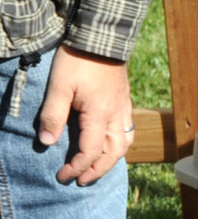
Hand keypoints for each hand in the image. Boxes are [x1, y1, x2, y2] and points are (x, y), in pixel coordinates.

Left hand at [38, 46, 133, 186]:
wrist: (100, 37)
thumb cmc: (77, 61)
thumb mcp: (58, 87)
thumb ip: (53, 115)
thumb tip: (47, 142)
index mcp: (99, 114)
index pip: (91, 151)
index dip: (77, 167)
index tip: (62, 176)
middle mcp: (116, 115)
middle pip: (113, 153)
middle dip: (97, 170)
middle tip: (81, 180)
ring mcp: (123, 108)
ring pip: (124, 143)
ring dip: (112, 160)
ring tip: (97, 168)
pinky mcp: (124, 101)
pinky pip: (128, 130)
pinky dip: (120, 145)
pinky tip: (110, 145)